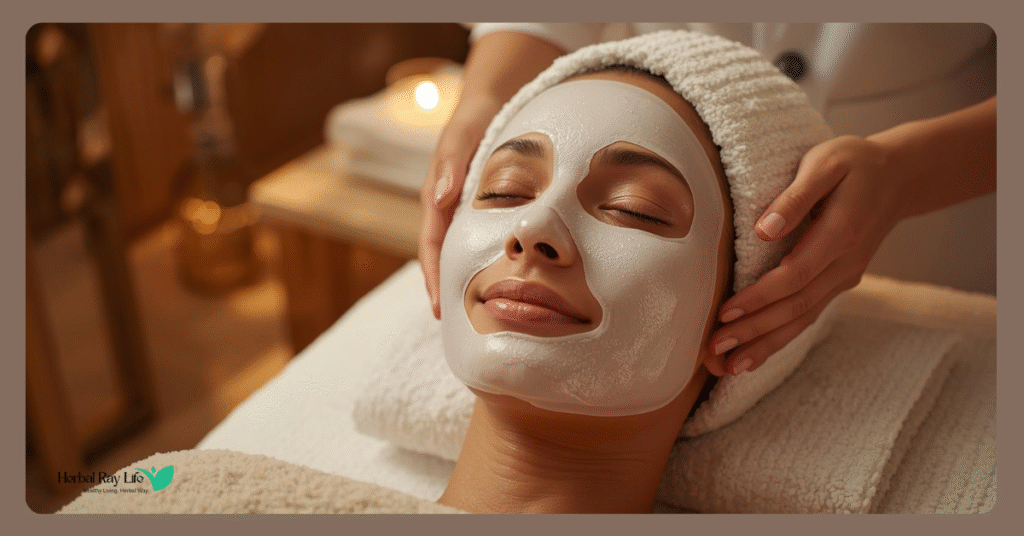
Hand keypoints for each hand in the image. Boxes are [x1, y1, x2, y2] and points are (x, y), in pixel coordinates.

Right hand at [419, 96, 503, 318]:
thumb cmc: (476, 116)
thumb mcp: (462, 134)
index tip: (440, 310)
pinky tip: (503, 281)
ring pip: (461, 252)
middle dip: (448, 292)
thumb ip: (451, 163)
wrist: (493, 98)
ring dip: (466, 281)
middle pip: (444, 258)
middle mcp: (446, 207)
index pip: (431, 247)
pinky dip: (484, 262)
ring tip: (480, 317)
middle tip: (461, 328)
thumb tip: (440, 200)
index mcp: (437, 197)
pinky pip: (478, 240)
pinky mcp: (480, 208)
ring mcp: (462, 209)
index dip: (435, 280)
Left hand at [704, 135, 907, 376]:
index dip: (759, 297)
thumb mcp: (824, 164)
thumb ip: (795, 198)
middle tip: (714, 347)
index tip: (725, 312)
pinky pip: (808, 315)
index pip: (794, 275)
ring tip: (730, 366)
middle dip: (754, 330)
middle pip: (796, 306)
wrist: (897, 177)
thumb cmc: (853, 163)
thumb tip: (764, 231)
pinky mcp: (838, 282)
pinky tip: (755, 355)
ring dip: (766, 344)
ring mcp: (844, 277)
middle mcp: (845, 264)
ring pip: (803, 318)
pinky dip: (782, 337)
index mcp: (841, 234)